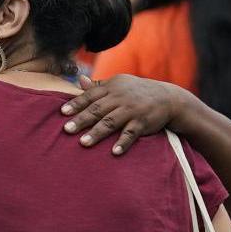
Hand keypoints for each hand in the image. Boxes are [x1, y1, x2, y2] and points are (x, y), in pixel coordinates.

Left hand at [59, 75, 181, 154]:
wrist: (168, 97)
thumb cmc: (136, 92)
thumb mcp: (119, 84)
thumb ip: (98, 86)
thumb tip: (79, 79)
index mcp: (112, 87)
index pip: (91, 95)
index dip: (76, 103)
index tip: (63, 112)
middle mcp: (121, 98)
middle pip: (98, 109)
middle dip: (82, 119)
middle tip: (66, 129)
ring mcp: (132, 110)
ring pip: (111, 122)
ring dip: (97, 132)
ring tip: (83, 142)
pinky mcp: (143, 123)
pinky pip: (131, 133)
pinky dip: (123, 142)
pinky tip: (114, 152)